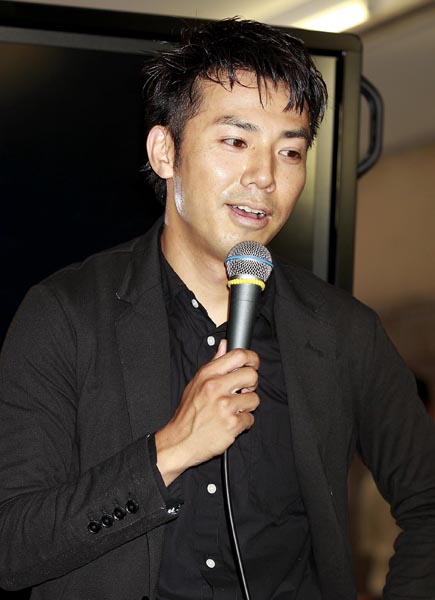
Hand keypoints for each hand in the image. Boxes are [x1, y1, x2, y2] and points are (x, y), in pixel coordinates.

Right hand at [155, 340, 259, 485]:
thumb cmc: (188, 413)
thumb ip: (214, 364)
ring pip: (254, 399)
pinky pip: (250, 419)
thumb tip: (225, 346)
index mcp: (208, 375)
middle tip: (242, 391)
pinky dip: (243, 423)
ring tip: (232, 410)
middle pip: (252, 375)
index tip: (253, 363)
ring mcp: (224, 406)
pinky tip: (230, 423)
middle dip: (251, 385)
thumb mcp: (196, 383)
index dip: (251, 358)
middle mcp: (216, 387)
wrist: (179, 441)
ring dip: (246, 407)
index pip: (238, 355)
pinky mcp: (231, 425)